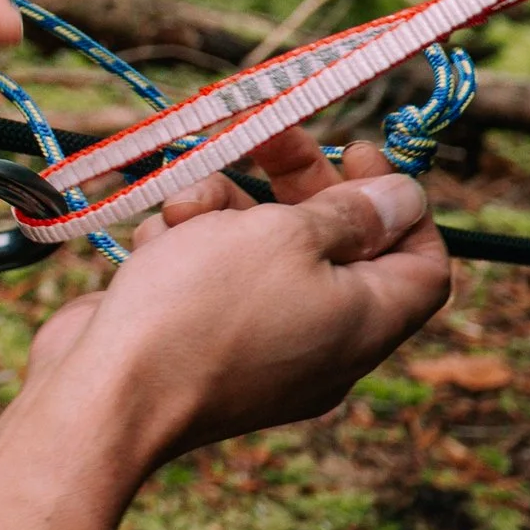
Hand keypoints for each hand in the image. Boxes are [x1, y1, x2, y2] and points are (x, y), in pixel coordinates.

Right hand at [22, 133, 448, 465]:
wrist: (106, 392)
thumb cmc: (204, 307)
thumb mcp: (286, 236)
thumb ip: (349, 213)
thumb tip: (402, 199)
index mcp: (366, 322)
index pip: (423, 263)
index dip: (399, 205)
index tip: (356, 153)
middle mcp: (323, 341)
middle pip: (333, 244)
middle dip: (294, 183)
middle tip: (262, 137)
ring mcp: (260, 346)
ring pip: (261, 252)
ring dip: (223, 210)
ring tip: (183, 210)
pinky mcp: (199, 341)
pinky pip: (212, 280)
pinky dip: (187, 248)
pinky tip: (154, 246)